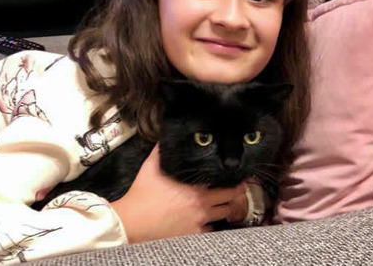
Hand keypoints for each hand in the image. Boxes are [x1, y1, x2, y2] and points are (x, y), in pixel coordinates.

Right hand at [111, 145, 245, 242]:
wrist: (133, 222)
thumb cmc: (142, 193)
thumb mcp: (151, 165)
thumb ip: (161, 150)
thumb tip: (166, 137)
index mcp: (195, 187)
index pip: (223, 181)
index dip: (232, 177)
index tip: (236, 174)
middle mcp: (201, 204)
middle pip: (230, 198)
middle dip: (237, 192)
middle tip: (240, 188)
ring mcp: (199, 222)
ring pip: (224, 215)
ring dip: (227, 208)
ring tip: (229, 203)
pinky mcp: (193, 235)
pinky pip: (211, 230)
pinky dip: (211, 225)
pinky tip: (209, 220)